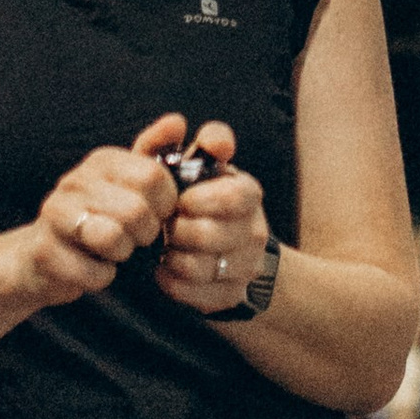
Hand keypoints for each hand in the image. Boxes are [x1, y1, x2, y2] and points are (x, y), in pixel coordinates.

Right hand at [20, 123, 181, 303]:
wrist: (43, 254)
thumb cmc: (97, 216)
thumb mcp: (128, 181)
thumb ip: (155, 152)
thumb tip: (178, 121)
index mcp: (102, 160)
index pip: (153, 176)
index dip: (166, 203)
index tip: (158, 212)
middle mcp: (75, 180)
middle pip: (136, 211)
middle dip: (145, 233)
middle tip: (136, 236)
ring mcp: (55, 214)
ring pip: (112, 239)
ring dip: (123, 253)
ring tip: (116, 250)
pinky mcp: (43, 251)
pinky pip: (95, 272)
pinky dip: (102, 277)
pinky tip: (94, 266)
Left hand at [149, 119, 272, 316]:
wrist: (224, 250)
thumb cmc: (196, 198)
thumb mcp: (188, 167)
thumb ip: (172, 143)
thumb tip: (175, 122)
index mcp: (248, 192)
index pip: (234, 196)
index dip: (200, 200)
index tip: (180, 200)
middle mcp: (255, 229)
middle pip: (208, 236)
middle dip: (177, 230)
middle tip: (164, 226)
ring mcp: (246, 266)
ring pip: (200, 268)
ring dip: (172, 257)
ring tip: (164, 247)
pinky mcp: (231, 296)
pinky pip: (193, 293)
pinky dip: (171, 282)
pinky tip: (166, 269)